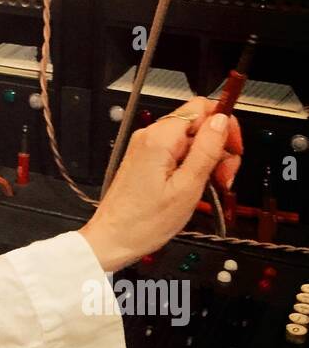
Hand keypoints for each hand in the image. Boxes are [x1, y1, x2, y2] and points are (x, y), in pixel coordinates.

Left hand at [80, 97, 242, 271]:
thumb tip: (221, 120)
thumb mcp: (187, 187)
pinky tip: (197, 187)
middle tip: (225, 177)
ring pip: (191, 140)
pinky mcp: (147, 160)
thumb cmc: (144, 222)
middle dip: (219, 148)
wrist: (114, 239)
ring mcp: (147, 147)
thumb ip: (207, 150)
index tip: (234, 150)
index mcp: (160, 138)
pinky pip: (178, 153)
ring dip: (208, 160)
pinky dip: (193, 167)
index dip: (224, 126)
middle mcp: (151, 136)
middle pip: (199, 125)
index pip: (202, 108)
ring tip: (212, 187)